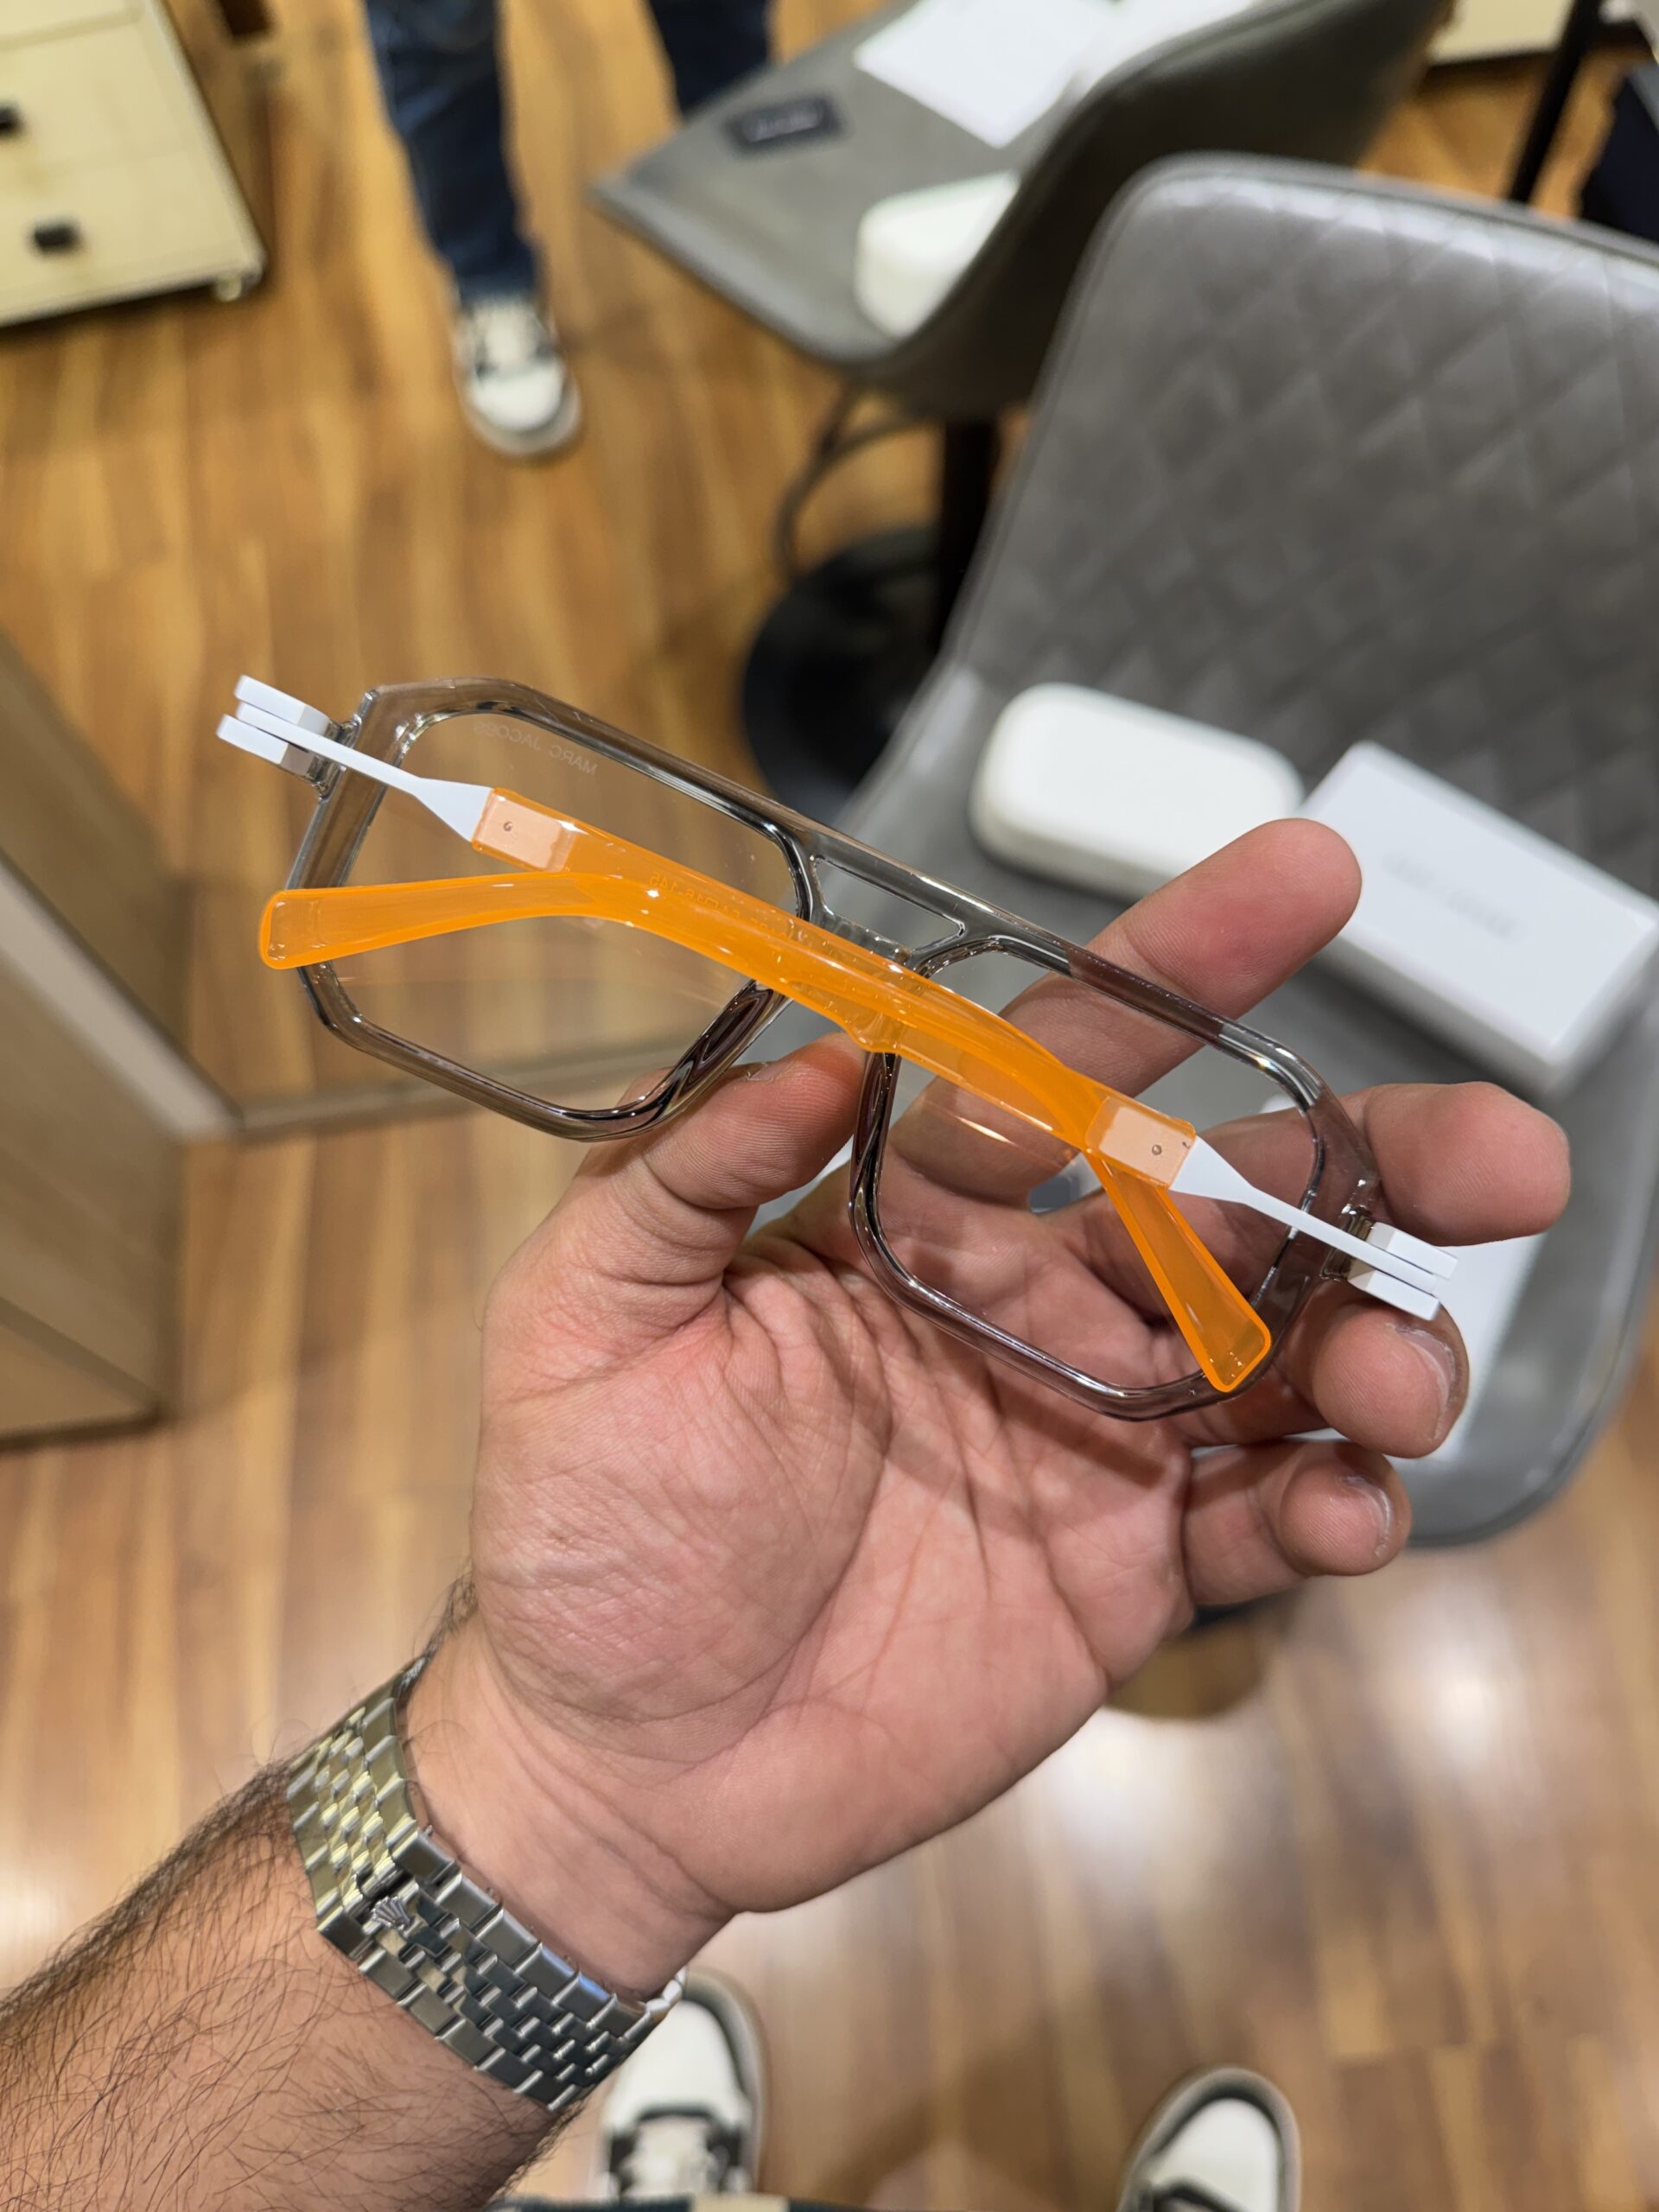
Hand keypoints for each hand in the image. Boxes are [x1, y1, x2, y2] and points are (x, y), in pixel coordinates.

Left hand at [407, 822, 1568, 1994]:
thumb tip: (822, 1046)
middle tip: (1507, 1157)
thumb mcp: (586, 1315)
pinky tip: (1342, 1508)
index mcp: (915, 1217)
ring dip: (1378, 1345)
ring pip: (1286, 1356)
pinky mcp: (1126, 1574)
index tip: (1306, 875)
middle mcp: (1031, 1305)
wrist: (617, 1757)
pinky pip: (1261, 1518)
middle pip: (1238, 1201)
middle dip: (1377, 1164)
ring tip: (1393, 1377)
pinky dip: (1331, 1503)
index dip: (1185, 967)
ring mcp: (1093, 1440)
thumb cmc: (582, 1526)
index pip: (1069, 1061)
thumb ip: (692, 1170)